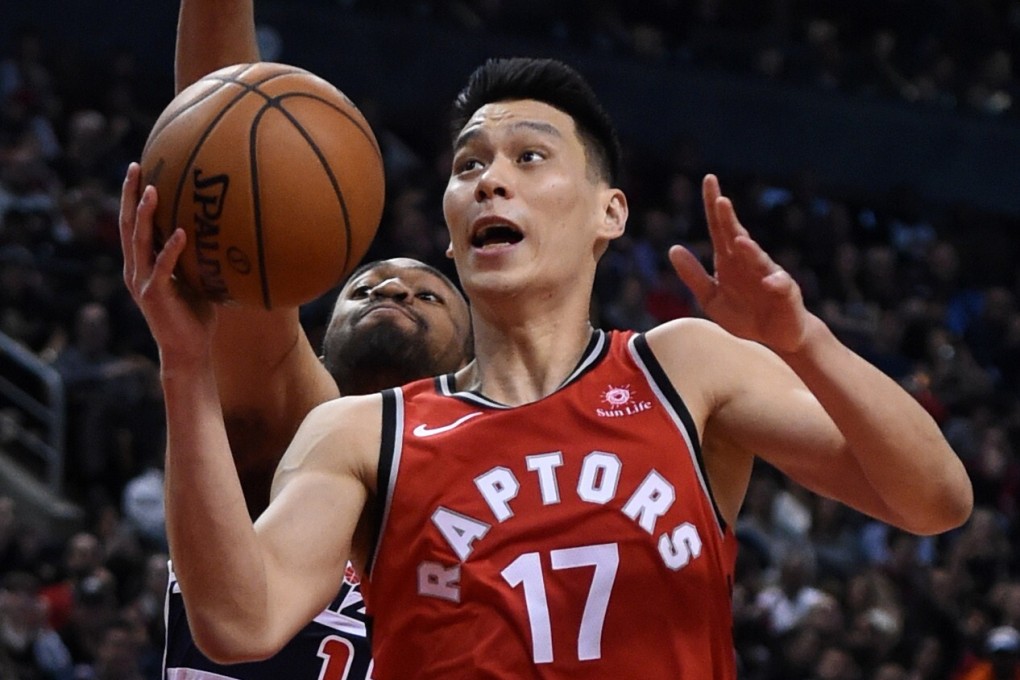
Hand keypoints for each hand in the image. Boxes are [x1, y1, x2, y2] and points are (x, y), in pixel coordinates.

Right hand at [119, 162, 216, 365]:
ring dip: (145, 215)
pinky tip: (183, 232)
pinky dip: (172, 250)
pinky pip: (164, 268)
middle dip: (131, 195)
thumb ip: (196, 256)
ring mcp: (143, 282)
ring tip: (152, 190)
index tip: (139, 169)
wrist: (188, 351)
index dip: (133, 197)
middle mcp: (136, 269)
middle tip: (136, 166)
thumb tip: (222, 230)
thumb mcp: (195, 278)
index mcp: (142, 264)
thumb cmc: (195, 314)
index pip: (133, 224)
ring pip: (139, 241)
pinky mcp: (155, 296)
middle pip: (128, 225)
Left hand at [669, 174, 810, 353]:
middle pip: (737, 236)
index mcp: (729, 260)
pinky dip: (775, 283)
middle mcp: (749, 261)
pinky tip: (770, 282)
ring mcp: (768, 274)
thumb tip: (673, 249)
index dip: (713, 205)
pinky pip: (780, 285)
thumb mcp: (711, 298)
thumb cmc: (745, 314)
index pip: (719, 228)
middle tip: (721, 200)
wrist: (778, 336)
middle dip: (729, 220)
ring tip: (739, 240)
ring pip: (759, 259)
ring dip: (750, 250)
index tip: (709, 180)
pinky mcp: (786, 292)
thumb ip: (693, 275)